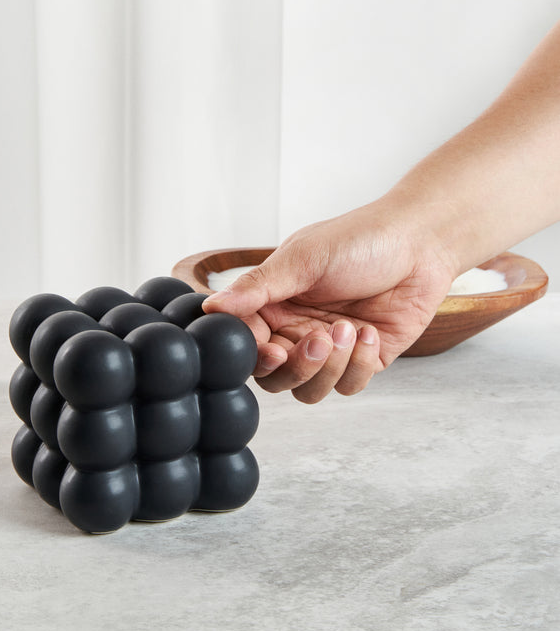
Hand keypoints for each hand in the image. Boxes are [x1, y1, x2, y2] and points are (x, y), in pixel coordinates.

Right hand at [202, 203, 456, 402]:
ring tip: (349, 330)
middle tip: (317, 340)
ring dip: (329, 367)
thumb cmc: (359, 241)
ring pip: (309, 389)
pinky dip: (359, 364)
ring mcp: (329, 349)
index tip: (271, 349)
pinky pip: (348, 385)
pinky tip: (371, 332)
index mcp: (273, 304)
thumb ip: (256, 287)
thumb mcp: (302, 259)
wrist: (420, 244)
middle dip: (296, 366)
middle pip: (275, 377)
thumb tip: (210, 306)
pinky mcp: (362, 361)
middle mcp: (295, 330)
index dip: (254, 354)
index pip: (246, 343)